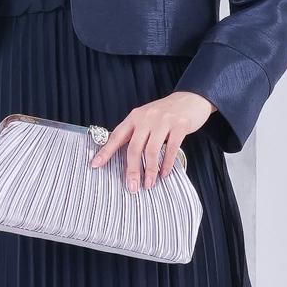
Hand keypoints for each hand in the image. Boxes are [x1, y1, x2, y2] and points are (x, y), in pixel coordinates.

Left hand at [88, 90, 214, 190]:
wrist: (190, 99)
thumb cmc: (165, 112)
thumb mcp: (146, 118)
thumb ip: (135, 133)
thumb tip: (124, 157)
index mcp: (134, 117)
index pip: (116, 136)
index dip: (106, 151)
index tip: (95, 165)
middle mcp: (146, 118)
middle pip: (134, 148)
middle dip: (132, 170)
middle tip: (131, 186)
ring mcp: (163, 121)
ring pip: (152, 150)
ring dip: (150, 170)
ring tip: (149, 184)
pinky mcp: (179, 126)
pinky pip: (171, 149)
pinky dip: (167, 164)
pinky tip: (164, 174)